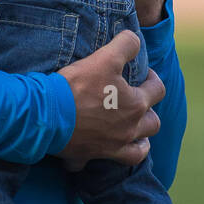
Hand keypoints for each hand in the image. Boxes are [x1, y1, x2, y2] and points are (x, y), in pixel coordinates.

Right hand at [56, 29, 163, 169]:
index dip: (152, 78)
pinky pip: (104, 163)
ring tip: (132, 130)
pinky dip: (106, 158)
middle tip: (135, 101)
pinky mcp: (90, 156)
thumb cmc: (77, 86)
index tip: (142, 73)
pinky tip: (103, 150)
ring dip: (140, 140)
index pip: (158, 89)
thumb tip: (135, 40)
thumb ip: (126, 45)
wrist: (46, 114)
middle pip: (153, 124)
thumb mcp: (105, 57)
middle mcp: (129, 130)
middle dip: (149, 112)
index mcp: (135, 105)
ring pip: (138, 150)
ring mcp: (111, 146)